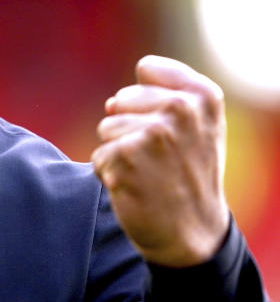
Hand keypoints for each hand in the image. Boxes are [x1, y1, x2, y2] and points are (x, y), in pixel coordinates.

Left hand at [91, 55, 230, 266]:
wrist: (192, 233)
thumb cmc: (188, 175)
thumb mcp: (196, 128)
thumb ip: (161, 97)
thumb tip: (111, 103)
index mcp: (203, 96)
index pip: (148, 68)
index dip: (147, 99)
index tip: (172, 127)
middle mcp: (181, 109)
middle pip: (120, 99)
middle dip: (129, 128)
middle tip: (158, 158)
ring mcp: (153, 133)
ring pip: (107, 127)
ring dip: (119, 152)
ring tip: (148, 173)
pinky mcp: (125, 157)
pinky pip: (99, 155)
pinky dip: (109, 174)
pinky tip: (136, 187)